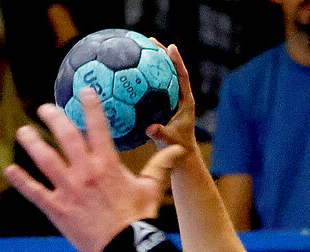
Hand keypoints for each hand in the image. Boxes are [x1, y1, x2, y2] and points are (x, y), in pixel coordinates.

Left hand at [4, 90, 188, 251]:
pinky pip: (34, 191)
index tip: (84, 90)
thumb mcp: (152, 189)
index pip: (98, 126)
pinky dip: (21, 180)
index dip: (90, 105)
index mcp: (107, 164)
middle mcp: (85, 172)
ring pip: (44, 158)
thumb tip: (177, 149)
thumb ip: (160, 166)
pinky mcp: (57, 209)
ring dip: (31, 142)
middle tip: (45, 108)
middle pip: (65, 136)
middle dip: (53, 117)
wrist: (127, 249)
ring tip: (24, 132)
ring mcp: (68, 189)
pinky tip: (10, 170)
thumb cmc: (140, 218)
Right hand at [144, 42, 199, 158]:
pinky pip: (150, 86)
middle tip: (149, 40)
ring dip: (150, 62)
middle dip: (161, 54)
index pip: (182, 76)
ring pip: (160, 76)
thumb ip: (161, 134)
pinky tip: (124, 71)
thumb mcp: (169, 141)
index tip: (171, 47)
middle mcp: (178, 96)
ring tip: (137, 46)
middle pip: (171, 70)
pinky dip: (140, 78)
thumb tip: (150, 128)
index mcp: (185, 101)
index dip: (177, 62)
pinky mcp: (161, 103)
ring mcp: (169, 98)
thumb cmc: (177, 147)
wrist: (180, 154)